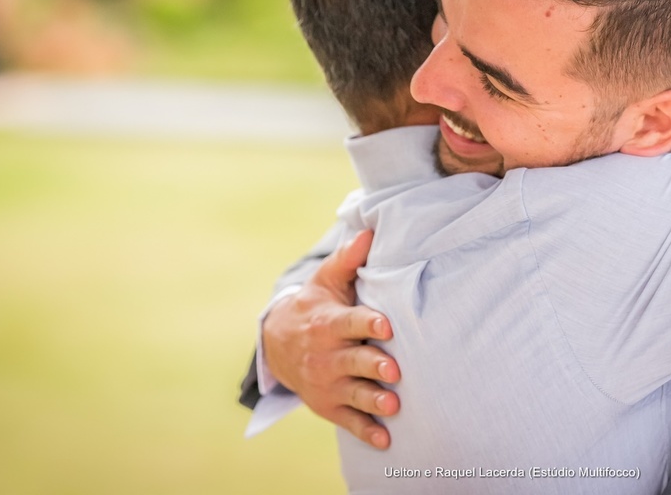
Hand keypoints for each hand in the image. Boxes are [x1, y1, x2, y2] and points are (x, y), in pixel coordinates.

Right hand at [262, 230, 401, 448]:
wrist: (277, 344)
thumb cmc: (315, 306)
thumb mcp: (325, 281)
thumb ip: (349, 259)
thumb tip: (370, 231)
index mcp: (329, 323)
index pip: (350, 323)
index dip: (367, 324)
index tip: (385, 325)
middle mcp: (327, 356)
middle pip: (354, 361)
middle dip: (372, 366)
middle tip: (393, 369)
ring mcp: (328, 383)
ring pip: (354, 394)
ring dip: (372, 400)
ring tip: (392, 405)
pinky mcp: (330, 406)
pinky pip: (349, 421)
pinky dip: (366, 432)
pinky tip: (385, 439)